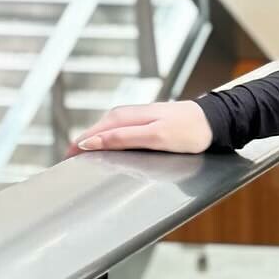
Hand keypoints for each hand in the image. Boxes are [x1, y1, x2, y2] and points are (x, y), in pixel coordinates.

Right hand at [67, 100, 212, 154]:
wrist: (213, 122)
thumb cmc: (188, 130)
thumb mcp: (154, 137)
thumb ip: (122, 138)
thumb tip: (92, 141)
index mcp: (124, 117)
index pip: (92, 134)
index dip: (77, 147)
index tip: (65, 161)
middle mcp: (126, 115)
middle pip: (96, 132)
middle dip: (81, 145)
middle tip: (68, 163)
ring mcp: (135, 118)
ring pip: (106, 132)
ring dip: (94, 143)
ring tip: (82, 158)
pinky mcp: (144, 124)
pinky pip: (118, 134)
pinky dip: (108, 142)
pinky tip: (108, 150)